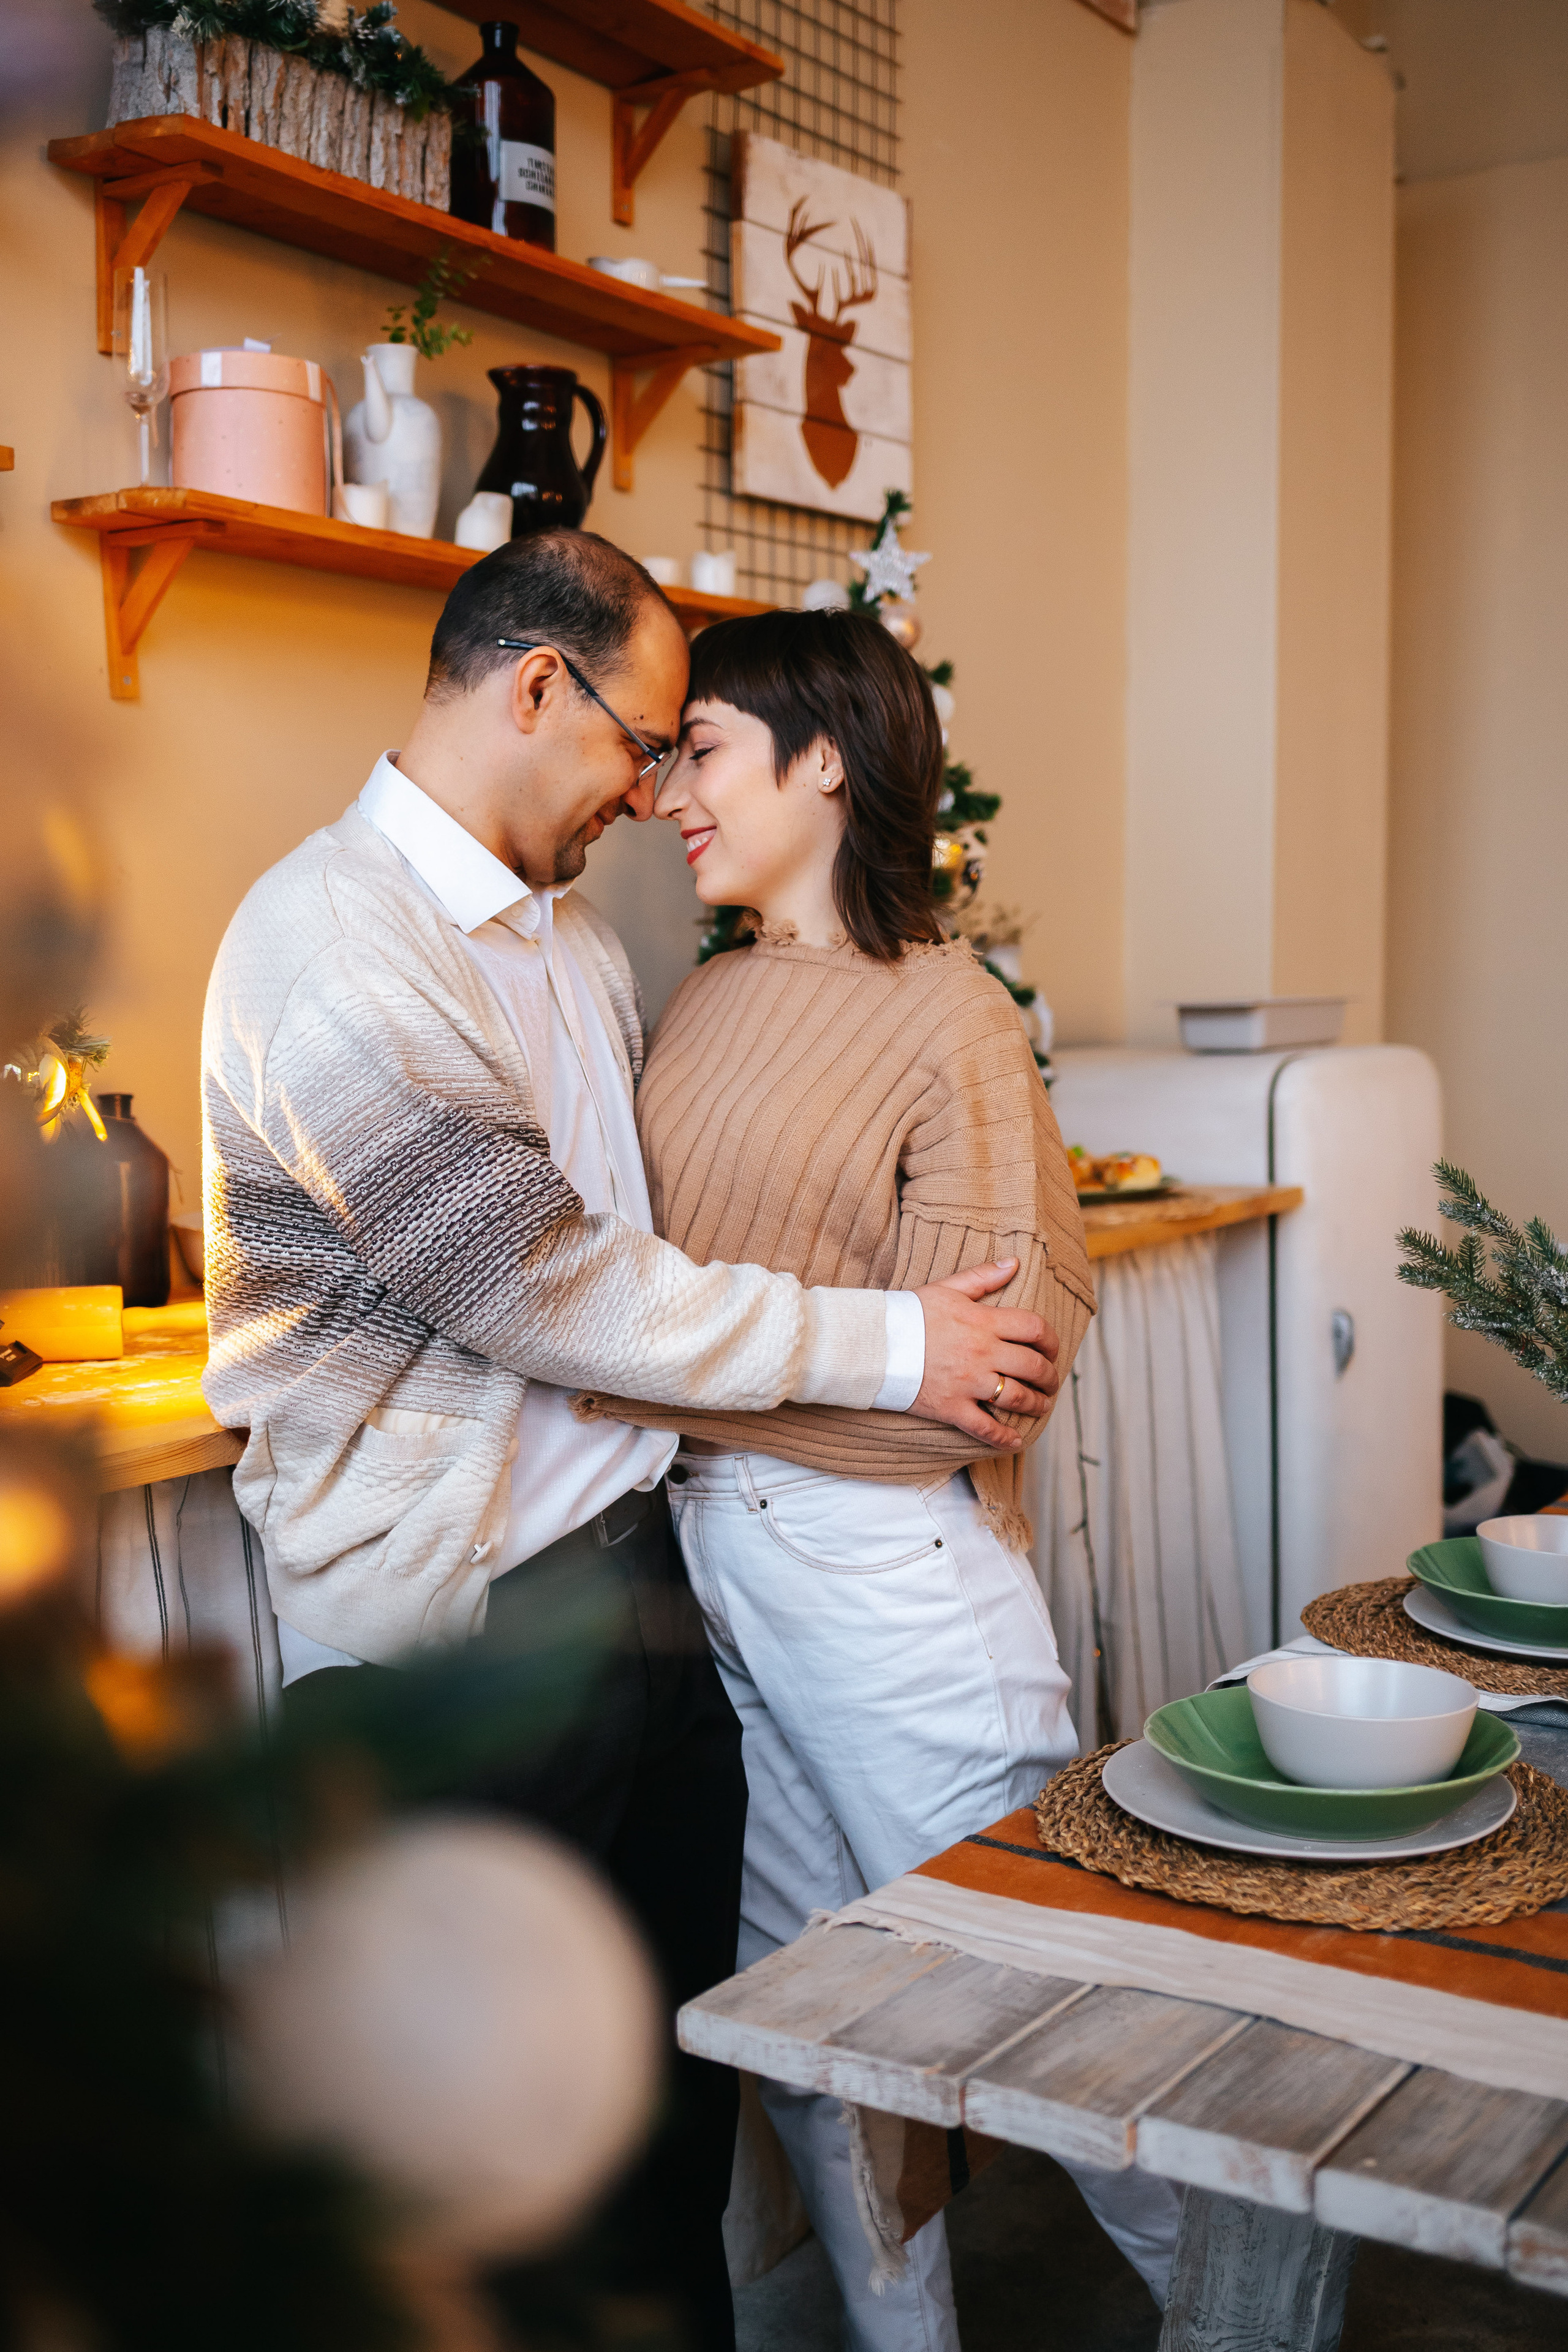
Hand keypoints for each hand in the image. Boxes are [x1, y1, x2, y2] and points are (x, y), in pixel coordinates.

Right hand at [909, 1261, 1059, 1449]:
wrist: (872, 1343)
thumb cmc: (908, 1313)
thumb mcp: (947, 1288)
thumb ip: (983, 1277)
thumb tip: (1015, 1263)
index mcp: (983, 1322)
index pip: (1034, 1329)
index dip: (1051, 1341)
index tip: (1052, 1349)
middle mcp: (982, 1353)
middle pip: (1033, 1367)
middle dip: (1049, 1377)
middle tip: (1050, 1382)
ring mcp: (968, 1383)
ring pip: (1017, 1398)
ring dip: (1036, 1405)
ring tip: (1040, 1406)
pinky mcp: (952, 1407)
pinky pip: (986, 1428)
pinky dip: (1004, 1439)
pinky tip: (1016, 1441)